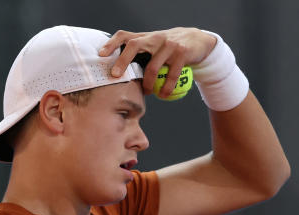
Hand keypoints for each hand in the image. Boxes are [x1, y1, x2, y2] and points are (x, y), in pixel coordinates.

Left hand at [99, 28, 217, 96]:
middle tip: (115, 76)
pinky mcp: (182, 53)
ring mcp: (169, 44)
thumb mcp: (155, 46)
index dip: (112, 44)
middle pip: (134, 46)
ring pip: (153, 66)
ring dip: (148, 83)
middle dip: (123, 61)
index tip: (101, 55)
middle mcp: (155, 38)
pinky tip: (163, 95)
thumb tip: (120, 73)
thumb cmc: (170, 48)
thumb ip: (141, 54)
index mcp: (146, 37)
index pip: (125, 36)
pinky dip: (166, 87)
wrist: (197, 40)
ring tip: (146, 92)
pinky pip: (172, 74)